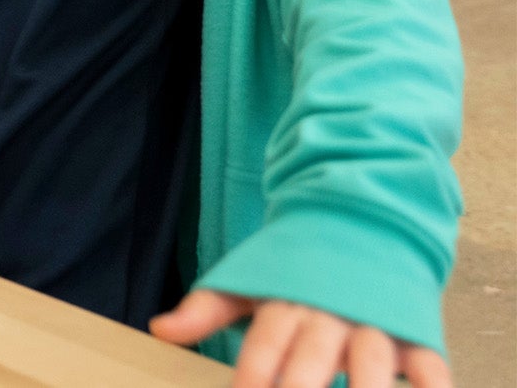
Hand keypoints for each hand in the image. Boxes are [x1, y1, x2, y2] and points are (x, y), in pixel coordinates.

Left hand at [150, 290, 450, 387]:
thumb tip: (158, 330)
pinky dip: (429, 387)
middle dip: (301, 386)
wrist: (361, 217)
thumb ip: (205, 309)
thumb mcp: (248, 280)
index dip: (254, 374)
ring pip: (371, 361)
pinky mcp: (416, 333)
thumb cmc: (297, 264)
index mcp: (286, 302)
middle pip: (314, 356)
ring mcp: (376, 323)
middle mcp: (330, 314)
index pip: (265, 343)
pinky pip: (429, 365)